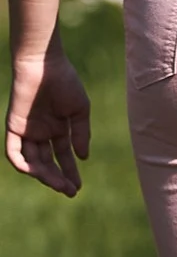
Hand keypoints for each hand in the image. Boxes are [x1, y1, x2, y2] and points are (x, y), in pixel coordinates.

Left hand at [6, 50, 90, 196]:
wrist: (45, 65)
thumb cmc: (65, 82)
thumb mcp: (79, 110)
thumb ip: (81, 134)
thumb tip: (83, 158)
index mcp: (57, 128)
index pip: (62, 156)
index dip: (70, 172)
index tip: (77, 187)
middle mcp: (41, 133)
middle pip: (48, 163)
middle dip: (58, 178)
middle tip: (70, 191)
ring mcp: (27, 131)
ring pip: (32, 161)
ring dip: (45, 175)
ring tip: (59, 184)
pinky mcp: (14, 127)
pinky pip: (14, 152)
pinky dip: (22, 164)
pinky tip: (36, 173)